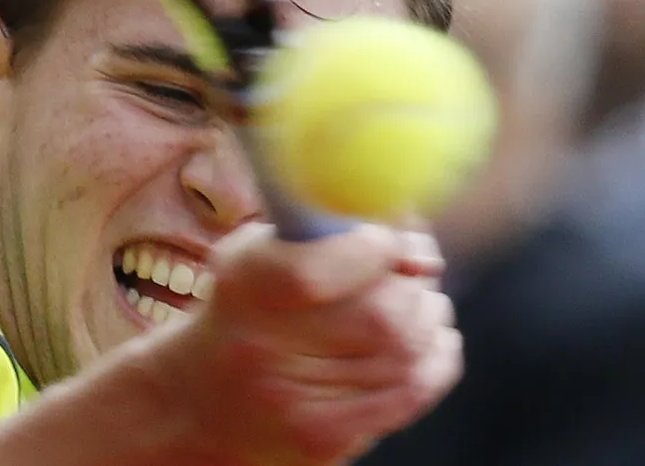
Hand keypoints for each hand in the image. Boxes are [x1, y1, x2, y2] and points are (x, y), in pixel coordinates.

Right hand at [149, 223, 461, 465]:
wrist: (207, 397)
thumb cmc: (247, 307)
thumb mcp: (260, 250)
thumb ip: (323, 223)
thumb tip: (399, 208)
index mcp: (244, 288)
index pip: (316, 271)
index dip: (371, 247)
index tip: (387, 235)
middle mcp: (264, 351)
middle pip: (380, 314)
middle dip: (412, 280)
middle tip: (416, 264)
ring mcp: (298, 403)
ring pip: (407, 348)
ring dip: (428, 311)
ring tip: (415, 297)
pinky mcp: (329, 437)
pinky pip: (414, 388)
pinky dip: (437, 352)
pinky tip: (428, 335)